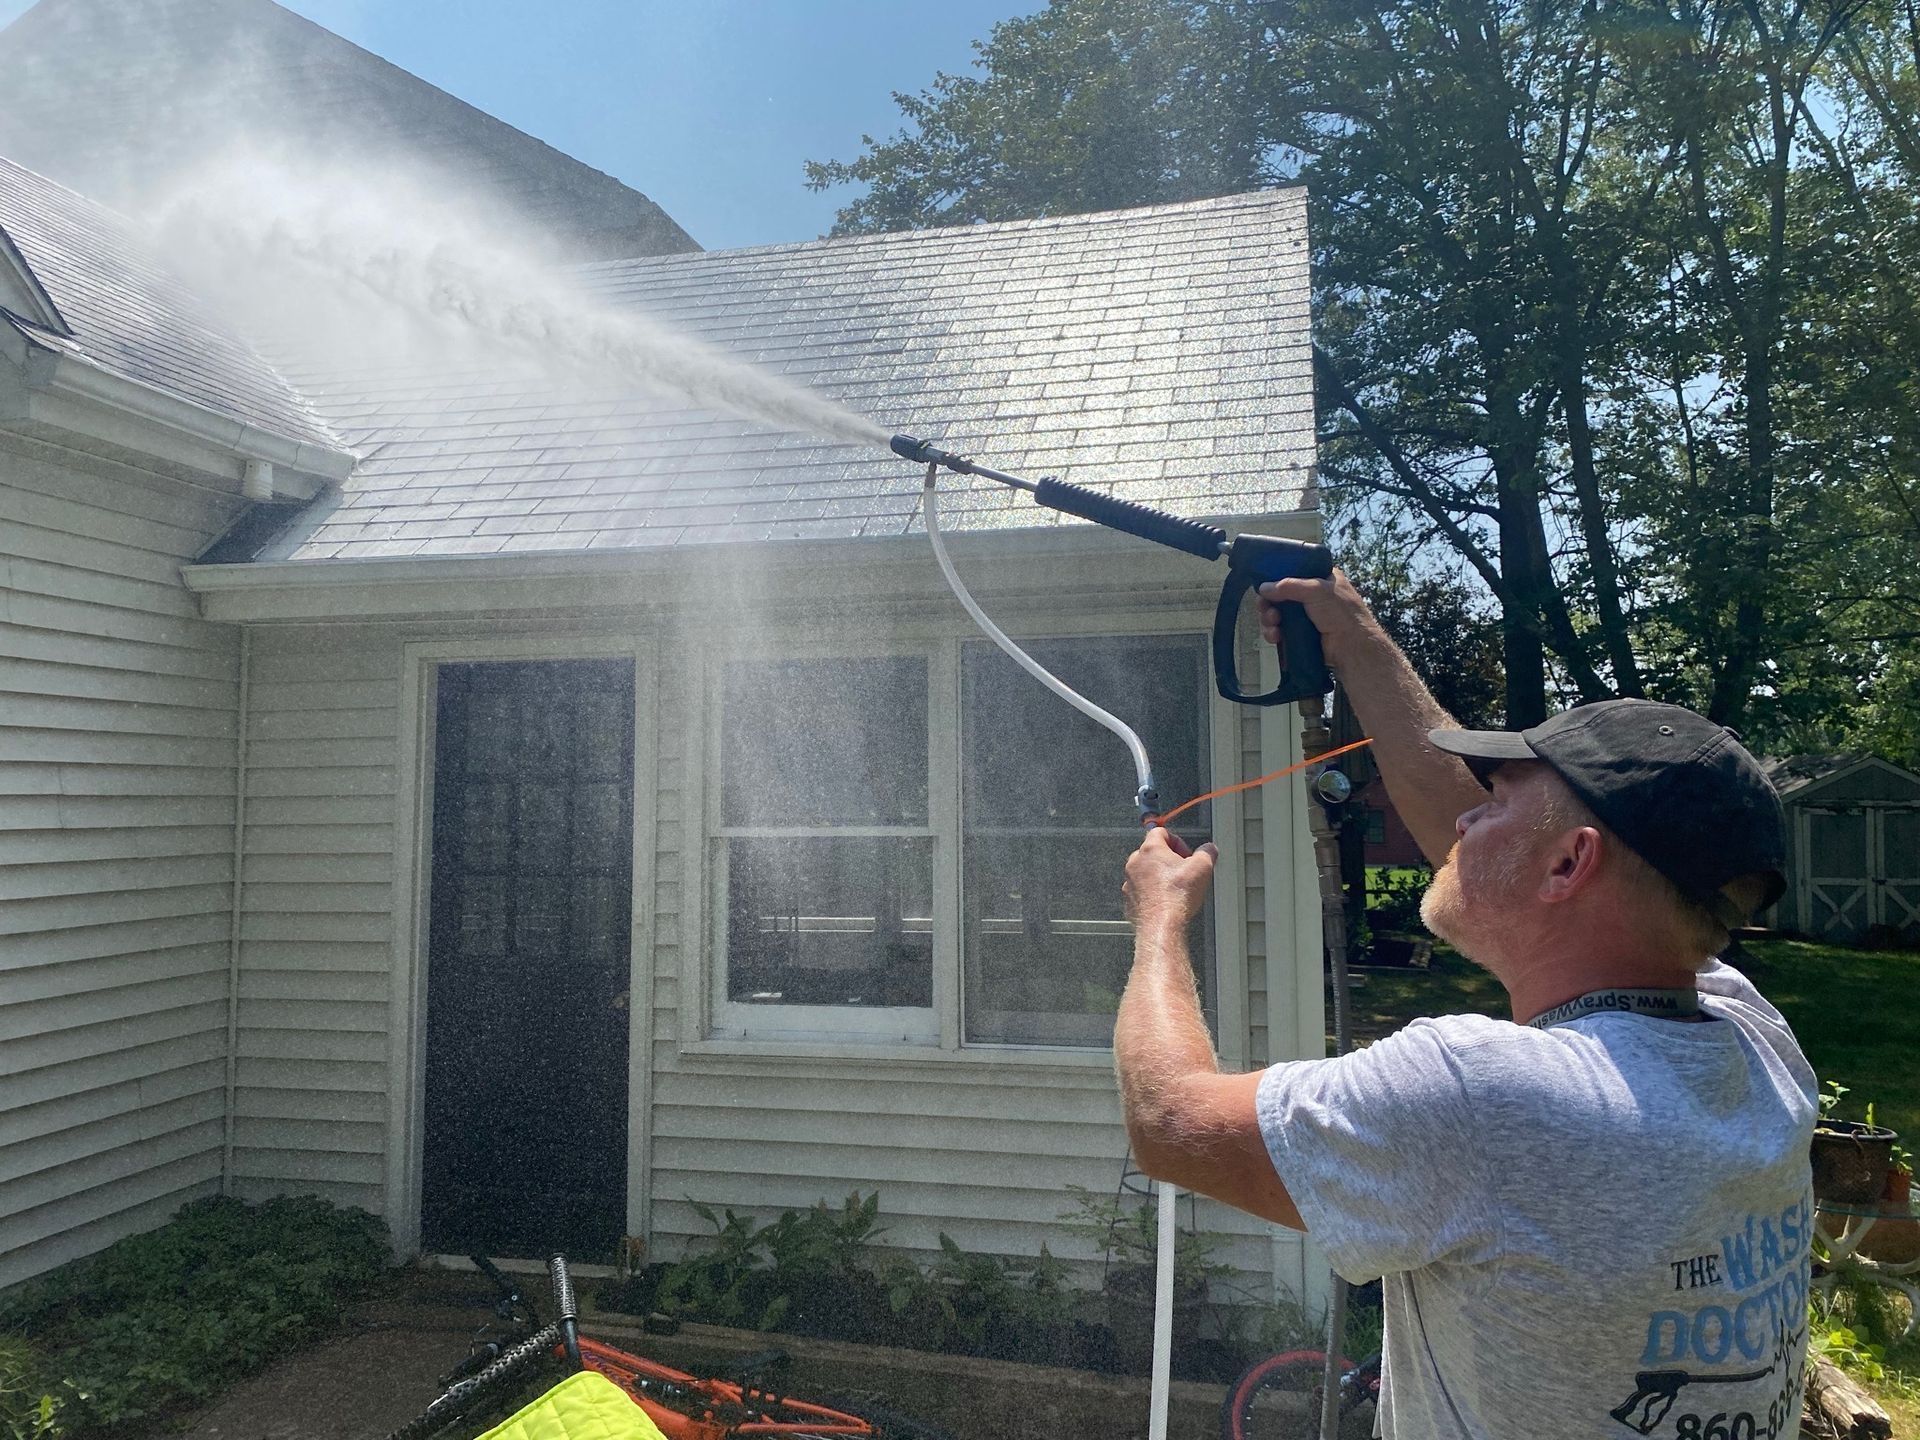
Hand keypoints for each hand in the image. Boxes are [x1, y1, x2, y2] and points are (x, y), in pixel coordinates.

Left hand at [1124, 827, 1218, 930]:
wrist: (1161, 925)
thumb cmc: (1177, 897)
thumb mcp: (1202, 868)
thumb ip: (1207, 852)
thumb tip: (1209, 849)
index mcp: (1151, 850)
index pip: (1160, 832)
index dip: (1177, 841)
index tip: (1186, 854)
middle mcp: (1135, 863)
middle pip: (1153, 852)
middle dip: (1169, 860)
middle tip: (1184, 872)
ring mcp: (1129, 881)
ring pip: (1146, 872)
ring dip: (1160, 877)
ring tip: (1175, 889)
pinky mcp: (1129, 899)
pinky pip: (1141, 890)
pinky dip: (1152, 893)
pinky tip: (1165, 901)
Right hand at [1255, 566, 1375, 670]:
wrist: (1352, 647)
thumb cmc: (1342, 614)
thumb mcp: (1317, 590)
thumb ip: (1289, 586)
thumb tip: (1263, 588)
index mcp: (1321, 579)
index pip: (1293, 573)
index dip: (1277, 578)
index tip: (1266, 585)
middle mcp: (1312, 596)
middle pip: (1280, 596)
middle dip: (1269, 603)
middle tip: (1266, 608)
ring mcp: (1306, 616)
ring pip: (1277, 614)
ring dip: (1270, 619)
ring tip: (1273, 624)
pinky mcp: (1300, 634)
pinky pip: (1280, 631)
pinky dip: (1274, 633)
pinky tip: (1275, 636)